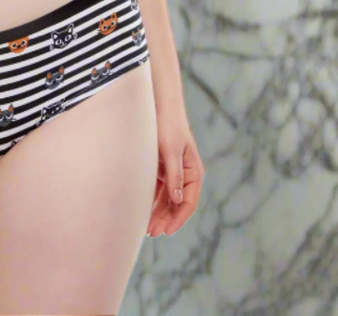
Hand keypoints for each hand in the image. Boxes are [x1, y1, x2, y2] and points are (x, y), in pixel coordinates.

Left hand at [146, 107, 204, 237]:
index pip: (188, 202)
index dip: (178, 219)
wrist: (159, 105)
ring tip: (148, 228)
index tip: (166, 232)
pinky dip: (152, 200)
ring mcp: (173, 171)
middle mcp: (185, 174)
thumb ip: (174, 175)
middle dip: (166, 219)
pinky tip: (144, 210)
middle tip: (153, 233)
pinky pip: (158, 189)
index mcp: (193, 171)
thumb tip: (177, 201)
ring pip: (167, 198)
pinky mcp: (162, 166)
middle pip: (177, 204)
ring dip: (159, 213)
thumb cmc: (167, 125)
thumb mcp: (171, 151)